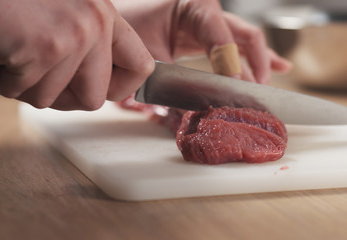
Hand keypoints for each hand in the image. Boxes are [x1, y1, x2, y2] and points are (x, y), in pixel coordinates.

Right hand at [0, 0, 153, 109]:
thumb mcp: (58, 13)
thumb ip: (82, 46)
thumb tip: (92, 91)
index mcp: (103, 14)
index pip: (140, 67)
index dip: (117, 88)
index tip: (94, 88)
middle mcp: (95, 23)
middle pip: (94, 99)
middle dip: (59, 96)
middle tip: (31, 74)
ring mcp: (72, 36)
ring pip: (51, 100)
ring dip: (20, 84)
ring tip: (4, 50)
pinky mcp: (42, 49)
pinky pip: (18, 93)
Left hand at [114, 0, 291, 83]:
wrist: (115, 20)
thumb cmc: (127, 28)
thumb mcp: (149, 55)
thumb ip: (174, 79)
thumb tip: (197, 107)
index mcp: (193, 5)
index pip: (223, 38)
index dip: (232, 66)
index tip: (237, 89)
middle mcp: (206, 9)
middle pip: (243, 36)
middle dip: (254, 65)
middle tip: (258, 93)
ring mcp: (207, 20)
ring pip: (242, 41)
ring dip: (257, 64)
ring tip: (268, 88)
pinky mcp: (203, 32)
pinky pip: (233, 44)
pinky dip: (251, 57)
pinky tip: (277, 66)